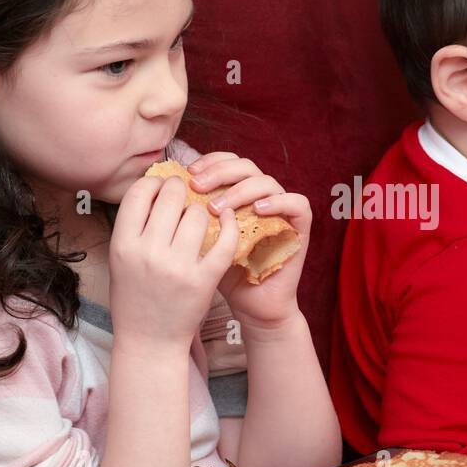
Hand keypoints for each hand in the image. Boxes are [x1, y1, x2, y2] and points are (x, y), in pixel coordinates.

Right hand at [108, 171, 238, 348]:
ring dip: (201, 211)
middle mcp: (148, 253)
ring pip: (198, 213)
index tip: (163, 187)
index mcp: (122, 244)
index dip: (155, 183)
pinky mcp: (203, 280)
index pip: (140, 192)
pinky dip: (229, 225)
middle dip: (181, 190)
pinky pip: (224, 241)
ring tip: (199, 219)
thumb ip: (134, 226)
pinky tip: (227, 219)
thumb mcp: (120, 259)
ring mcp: (177, 267)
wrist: (149, 340)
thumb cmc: (134, 297)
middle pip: (172, 196)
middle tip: (186, 196)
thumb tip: (156, 186)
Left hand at [185, 152, 310, 326]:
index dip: (209, 161)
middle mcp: (263, 197)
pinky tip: (257, 210)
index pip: (228, 161)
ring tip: (218, 208)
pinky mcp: (300, 227)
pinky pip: (298, 203)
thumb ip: (192, 214)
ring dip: (240, 190)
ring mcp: (282, 211)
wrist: (252, 306)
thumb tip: (165, 189)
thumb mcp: (201, 240)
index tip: (187, 173)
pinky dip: (278, 202)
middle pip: (245, 166)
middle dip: (219, 172)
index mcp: (240, 194)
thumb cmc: (223, 275)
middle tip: (197, 186)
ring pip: (267, 181)